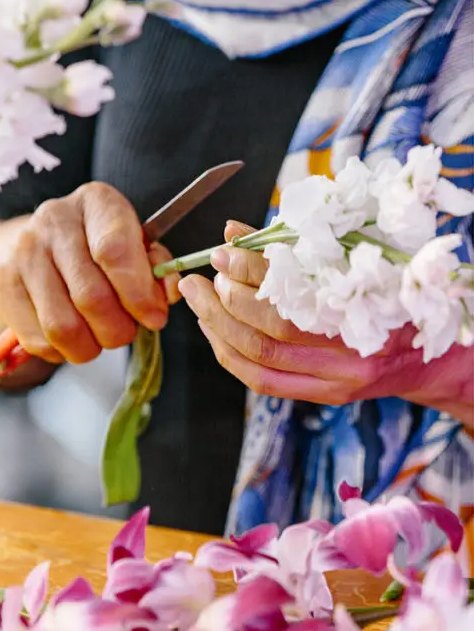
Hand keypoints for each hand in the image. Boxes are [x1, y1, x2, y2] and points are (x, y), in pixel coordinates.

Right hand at [0, 183, 180, 365]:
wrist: (28, 241)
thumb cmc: (94, 245)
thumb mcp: (133, 245)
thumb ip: (157, 267)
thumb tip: (168, 293)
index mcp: (96, 202)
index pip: (114, 252)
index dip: (139, 294)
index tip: (154, 317)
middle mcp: (54, 219)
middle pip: (90, 297)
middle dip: (118, 329)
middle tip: (125, 332)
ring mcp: (21, 251)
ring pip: (62, 325)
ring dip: (90, 346)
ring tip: (99, 338)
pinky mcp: (1, 284)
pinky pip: (38, 339)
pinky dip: (62, 351)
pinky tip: (71, 337)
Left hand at [179, 222, 473, 429]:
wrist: (431, 355)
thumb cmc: (393, 296)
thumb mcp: (358, 260)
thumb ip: (295, 247)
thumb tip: (236, 233)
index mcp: (366, 308)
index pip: (294, 292)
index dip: (251, 271)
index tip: (225, 249)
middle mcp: (352, 352)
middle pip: (270, 332)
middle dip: (224, 301)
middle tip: (202, 277)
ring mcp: (338, 381)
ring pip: (260, 361)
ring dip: (218, 327)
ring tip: (199, 299)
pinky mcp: (325, 397)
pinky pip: (264, 381)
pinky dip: (231, 354)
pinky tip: (214, 330)